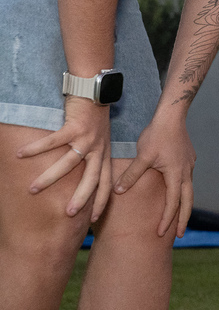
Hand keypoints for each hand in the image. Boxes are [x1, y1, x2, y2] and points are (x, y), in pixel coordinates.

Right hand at [17, 96, 112, 219]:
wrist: (95, 90)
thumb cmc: (94, 116)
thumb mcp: (100, 139)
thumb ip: (93, 156)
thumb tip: (80, 174)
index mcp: (104, 153)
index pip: (106, 182)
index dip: (101, 200)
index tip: (94, 219)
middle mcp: (98, 148)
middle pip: (92, 178)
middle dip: (81, 197)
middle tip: (68, 214)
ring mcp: (87, 137)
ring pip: (68, 163)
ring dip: (50, 178)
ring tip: (32, 189)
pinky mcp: (75, 126)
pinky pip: (53, 141)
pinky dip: (36, 148)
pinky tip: (21, 155)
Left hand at [114, 115, 196, 237]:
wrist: (172, 116)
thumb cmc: (157, 135)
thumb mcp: (142, 156)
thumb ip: (131, 174)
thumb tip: (118, 191)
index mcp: (176, 174)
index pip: (173, 203)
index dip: (166, 219)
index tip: (160, 233)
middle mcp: (186, 172)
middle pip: (188, 201)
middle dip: (184, 219)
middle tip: (180, 234)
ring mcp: (189, 165)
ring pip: (189, 190)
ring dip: (185, 205)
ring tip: (180, 217)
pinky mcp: (188, 159)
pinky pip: (187, 180)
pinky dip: (183, 191)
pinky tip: (177, 191)